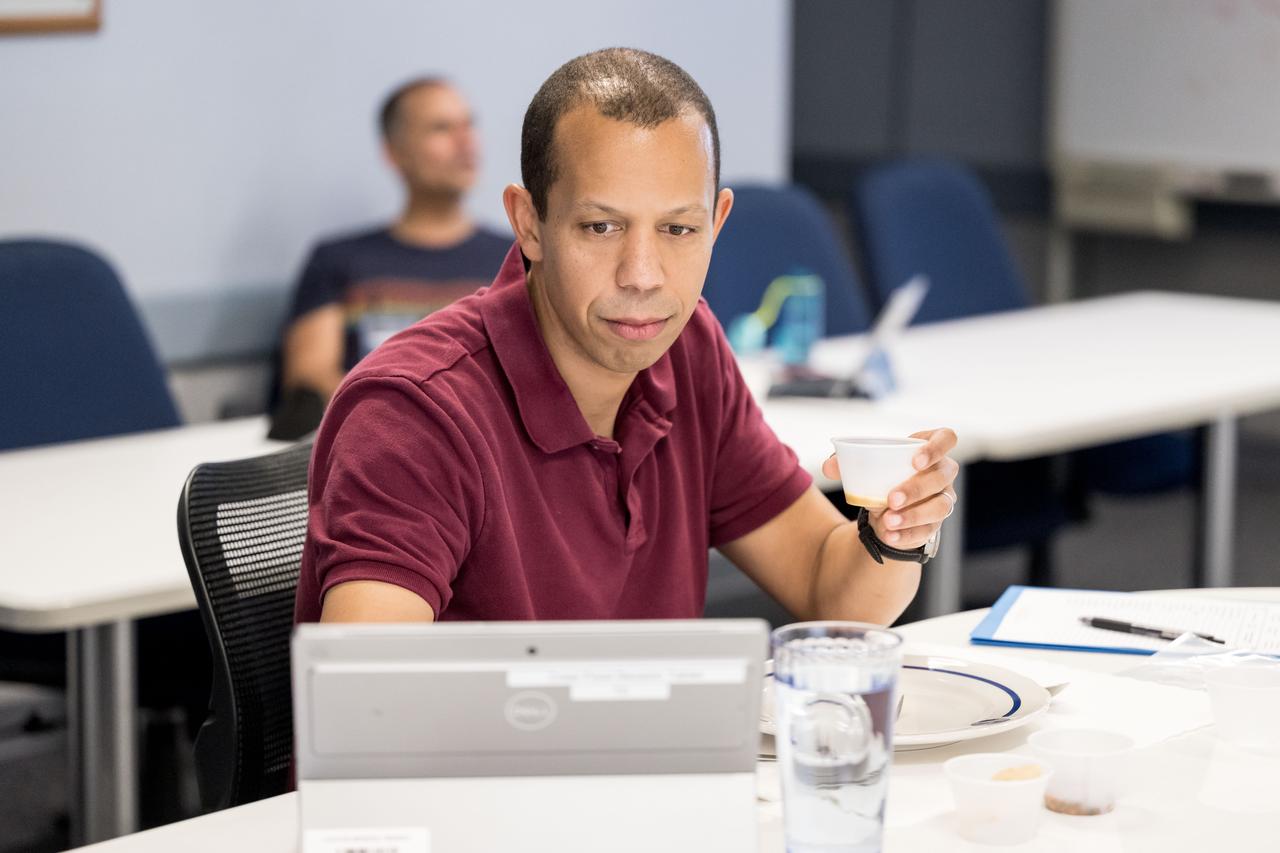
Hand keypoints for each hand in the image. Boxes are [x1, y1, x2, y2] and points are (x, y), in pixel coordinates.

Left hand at [822, 428, 958, 549]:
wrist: (883, 508)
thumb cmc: (879, 476)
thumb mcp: (864, 465)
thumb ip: (844, 462)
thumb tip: (828, 467)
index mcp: (929, 449)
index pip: (947, 438)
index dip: (936, 447)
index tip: (915, 461)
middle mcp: (943, 473)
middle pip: (943, 476)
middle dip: (917, 488)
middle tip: (891, 498)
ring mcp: (943, 499)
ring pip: (940, 507)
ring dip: (914, 515)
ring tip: (888, 521)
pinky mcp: (935, 524)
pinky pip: (927, 530)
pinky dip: (907, 534)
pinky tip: (889, 535)